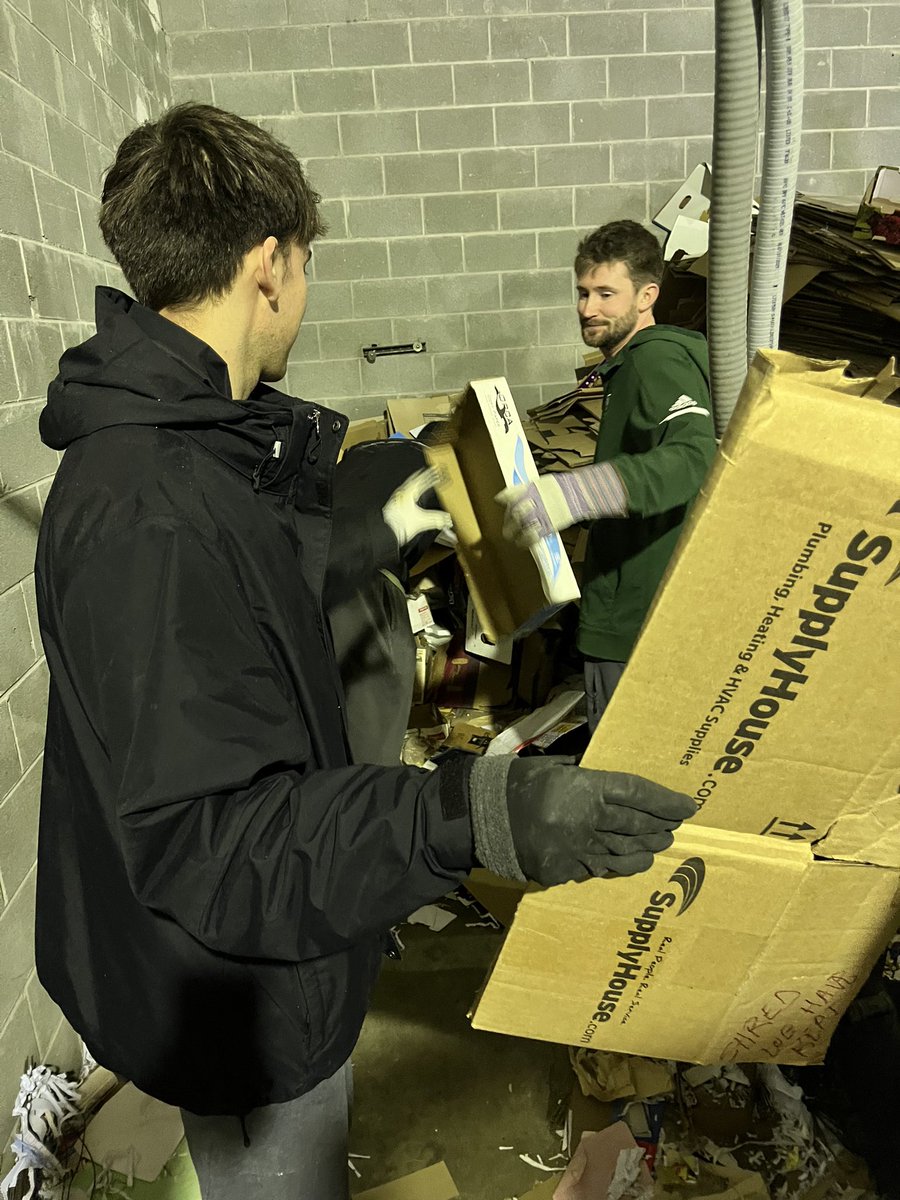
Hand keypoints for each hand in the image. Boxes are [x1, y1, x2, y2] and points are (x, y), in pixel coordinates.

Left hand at [382, 466, 451, 549]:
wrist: (386, 532)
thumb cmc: (399, 525)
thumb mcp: (422, 521)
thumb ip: (436, 519)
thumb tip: (446, 519)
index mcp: (409, 492)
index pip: (422, 479)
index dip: (431, 474)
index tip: (436, 470)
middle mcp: (402, 493)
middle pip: (414, 480)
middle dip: (424, 475)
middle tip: (431, 471)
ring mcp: (397, 498)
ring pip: (409, 485)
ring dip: (417, 482)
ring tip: (423, 480)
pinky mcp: (394, 504)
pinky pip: (405, 492)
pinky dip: (412, 489)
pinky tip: (413, 494)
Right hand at [470, 755, 695, 887]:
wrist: (479, 816)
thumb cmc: (517, 783)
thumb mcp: (554, 768)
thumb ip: (586, 774)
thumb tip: (613, 779)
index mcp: (584, 788)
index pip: (637, 793)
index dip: (666, 800)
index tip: (688, 805)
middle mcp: (585, 820)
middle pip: (636, 825)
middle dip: (661, 825)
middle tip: (675, 825)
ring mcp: (576, 849)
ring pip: (624, 852)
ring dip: (647, 848)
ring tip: (659, 844)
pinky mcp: (564, 870)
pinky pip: (598, 869)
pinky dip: (618, 865)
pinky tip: (632, 862)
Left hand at [496, 463, 627, 546]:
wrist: (579, 493)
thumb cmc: (562, 487)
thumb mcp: (540, 483)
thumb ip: (526, 489)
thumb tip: (514, 493)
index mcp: (527, 489)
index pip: (506, 496)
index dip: (502, 499)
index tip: (500, 501)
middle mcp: (529, 503)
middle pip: (511, 514)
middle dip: (508, 520)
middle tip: (508, 524)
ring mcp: (536, 516)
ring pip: (516, 528)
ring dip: (513, 533)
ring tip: (512, 536)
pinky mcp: (545, 527)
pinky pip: (530, 538)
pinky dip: (524, 541)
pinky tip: (522, 543)